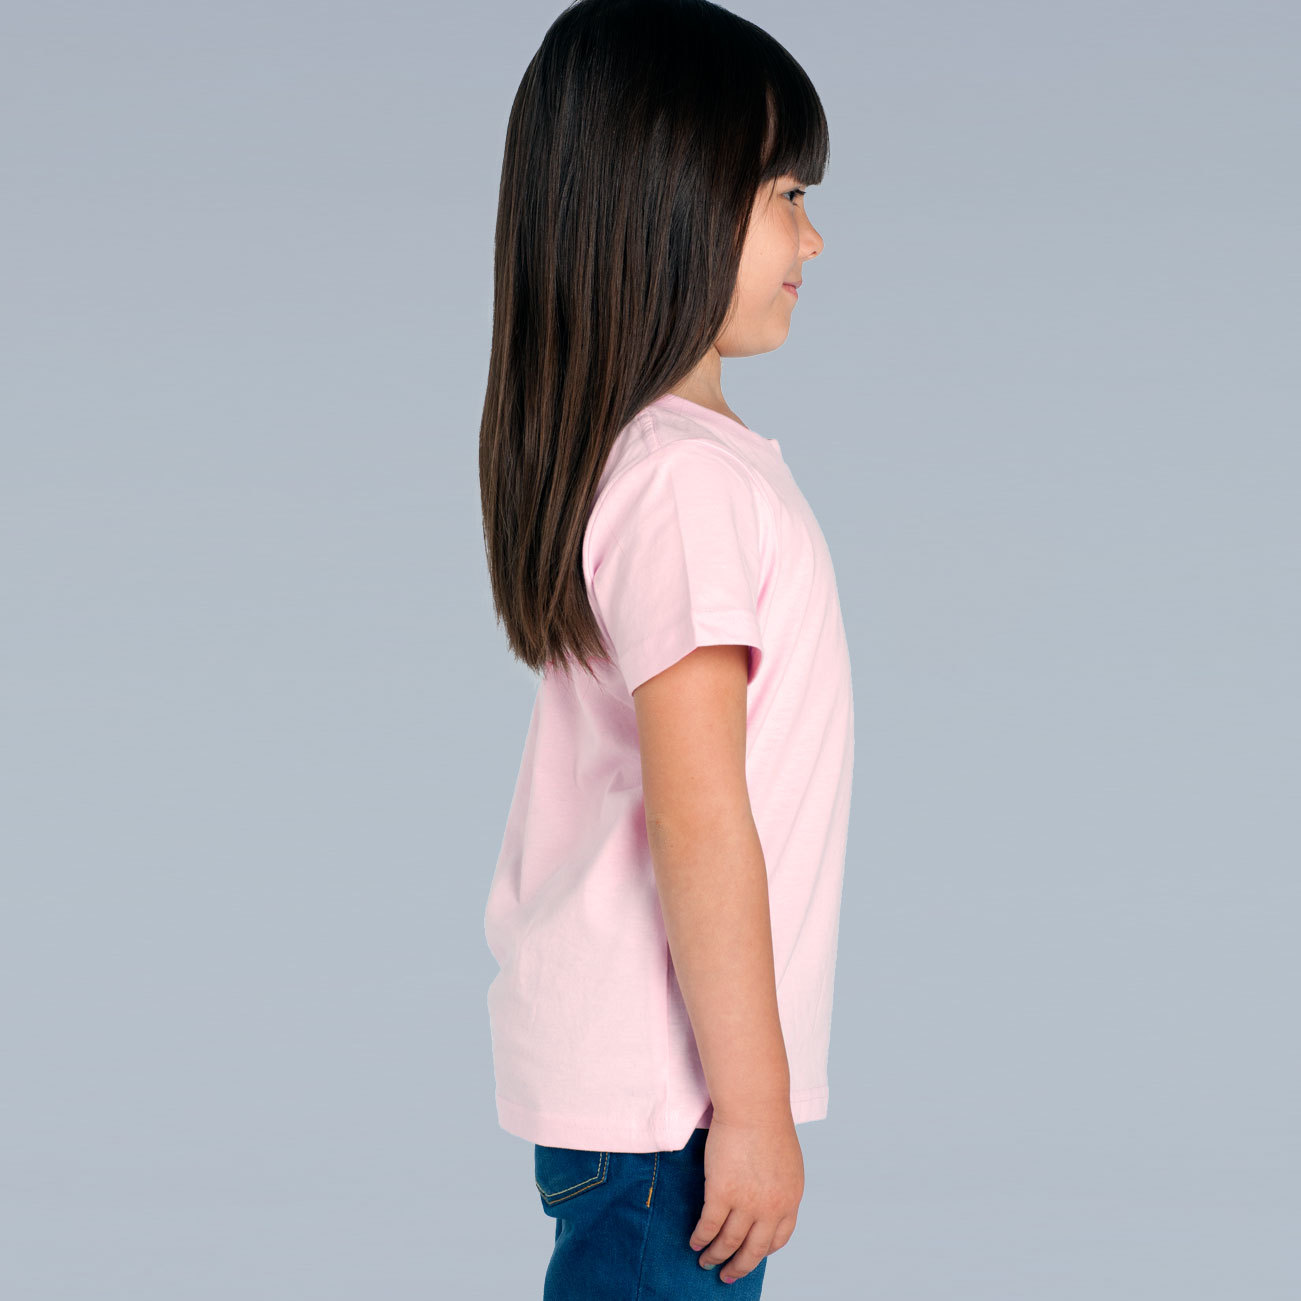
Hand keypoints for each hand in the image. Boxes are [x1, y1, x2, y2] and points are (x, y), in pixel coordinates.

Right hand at [688, 1109, 804, 1284]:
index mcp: (790, 1199)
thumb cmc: (767, 1123)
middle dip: (739, 1267)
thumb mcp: (787, 1163)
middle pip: (754, 1250)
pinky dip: (701, 1238)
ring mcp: (746, 1202)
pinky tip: (695, 1242)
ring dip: (715, 1256)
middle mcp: (771, 1207)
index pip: (779, 1239)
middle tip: (728, 1276)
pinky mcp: (721, 1193)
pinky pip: (708, 1226)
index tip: (752, 1255)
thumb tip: (767, 1202)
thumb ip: (779, 1186)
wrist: (754, 1105)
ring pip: (729, 1242)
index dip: (763, 1251)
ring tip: (706, 1261)